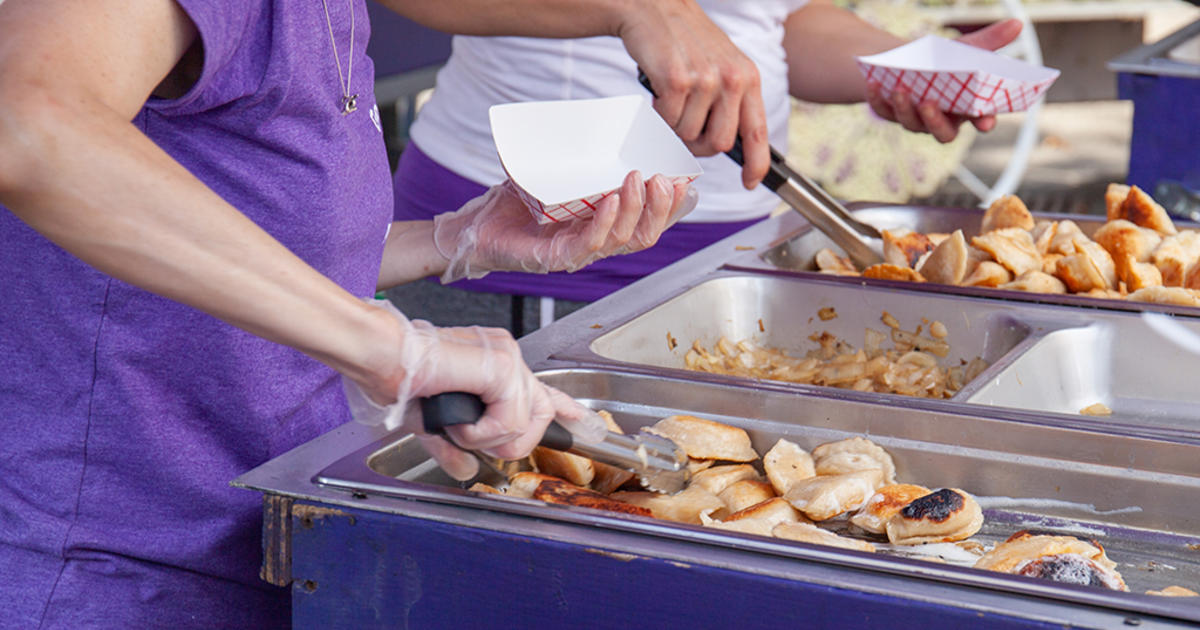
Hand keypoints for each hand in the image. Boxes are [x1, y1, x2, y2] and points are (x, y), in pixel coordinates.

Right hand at [342, 300, 607, 479]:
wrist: (379, 357)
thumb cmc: (398, 379)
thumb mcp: (433, 423)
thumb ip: (454, 447)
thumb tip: (465, 471)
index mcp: (495, 363)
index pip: (543, 390)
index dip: (568, 409)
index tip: (585, 423)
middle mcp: (507, 355)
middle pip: (542, 414)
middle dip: (511, 442)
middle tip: (473, 438)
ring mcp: (507, 358)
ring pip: (525, 423)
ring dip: (487, 437)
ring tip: (457, 423)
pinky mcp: (501, 366)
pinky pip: (508, 421)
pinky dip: (478, 431)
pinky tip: (458, 420)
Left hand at [432, 171, 695, 283]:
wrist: (474, 227)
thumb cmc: (514, 204)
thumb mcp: (555, 175)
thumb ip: (581, 161)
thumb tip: (603, 125)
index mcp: (601, 227)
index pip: (646, 222)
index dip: (669, 206)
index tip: (683, 179)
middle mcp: (594, 244)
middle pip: (642, 235)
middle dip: (660, 207)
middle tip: (664, 178)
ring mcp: (576, 254)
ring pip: (621, 239)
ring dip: (634, 208)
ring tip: (635, 179)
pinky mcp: (553, 259)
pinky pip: (587, 245)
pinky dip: (603, 222)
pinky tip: (609, 201)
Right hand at [615, 1, 768, 189]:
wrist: (654, 8)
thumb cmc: (686, 41)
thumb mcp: (722, 66)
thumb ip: (730, 101)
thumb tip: (725, 143)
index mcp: (748, 78)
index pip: (758, 132)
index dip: (756, 163)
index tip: (749, 182)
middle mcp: (732, 79)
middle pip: (718, 144)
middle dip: (697, 143)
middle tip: (684, 125)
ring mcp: (706, 80)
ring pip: (688, 135)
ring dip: (674, 124)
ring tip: (672, 97)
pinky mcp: (678, 81)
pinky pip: (667, 121)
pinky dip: (658, 112)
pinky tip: (659, 90)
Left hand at [866, 19, 1023, 142]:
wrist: (909, 60)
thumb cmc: (944, 61)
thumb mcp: (966, 50)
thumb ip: (990, 41)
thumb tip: (1017, 24)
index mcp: (966, 108)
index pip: (980, 121)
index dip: (984, 122)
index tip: (985, 120)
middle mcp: (941, 120)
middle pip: (943, 133)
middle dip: (935, 121)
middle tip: (930, 103)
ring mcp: (914, 119)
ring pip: (911, 124)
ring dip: (905, 109)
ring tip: (901, 90)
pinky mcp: (890, 112)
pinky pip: (883, 111)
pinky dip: (878, 99)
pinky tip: (874, 84)